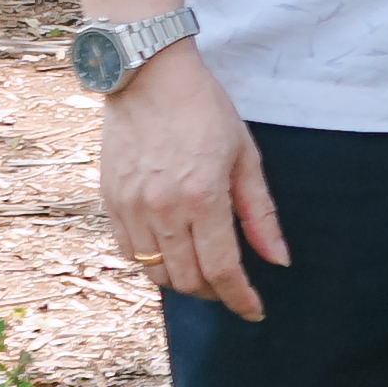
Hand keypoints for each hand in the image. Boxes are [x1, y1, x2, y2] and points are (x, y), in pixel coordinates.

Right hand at [103, 44, 287, 318]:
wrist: (149, 74)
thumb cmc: (205, 109)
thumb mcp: (245, 157)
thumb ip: (260, 215)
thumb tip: (278, 260)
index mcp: (203, 197)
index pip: (222, 270)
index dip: (240, 298)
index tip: (255, 311)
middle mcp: (162, 208)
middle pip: (187, 279)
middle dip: (214, 293)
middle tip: (230, 287)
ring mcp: (130, 206)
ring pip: (155, 273)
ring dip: (182, 282)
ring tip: (202, 272)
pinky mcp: (109, 200)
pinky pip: (128, 252)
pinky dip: (151, 263)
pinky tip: (170, 252)